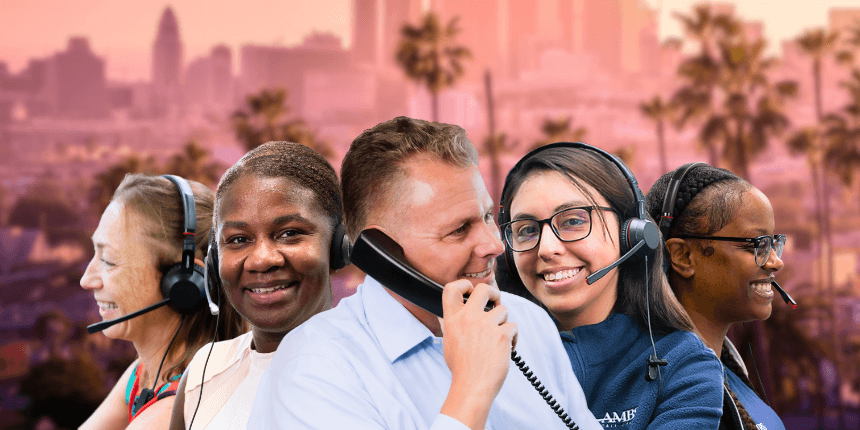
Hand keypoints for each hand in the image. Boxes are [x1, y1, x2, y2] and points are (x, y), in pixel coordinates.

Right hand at [439, 279, 517, 429]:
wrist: (472, 387)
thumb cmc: (462, 369)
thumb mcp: (449, 342)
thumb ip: (453, 325)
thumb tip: (454, 315)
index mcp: (452, 320)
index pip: (451, 288)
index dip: (464, 284)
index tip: (471, 291)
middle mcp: (468, 319)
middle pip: (483, 289)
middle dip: (493, 292)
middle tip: (495, 302)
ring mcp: (485, 326)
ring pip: (503, 310)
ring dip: (504, 323)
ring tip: (500, 339)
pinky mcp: (502, 335)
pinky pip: (513, 326)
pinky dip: (513, 338)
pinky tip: (508, 349)